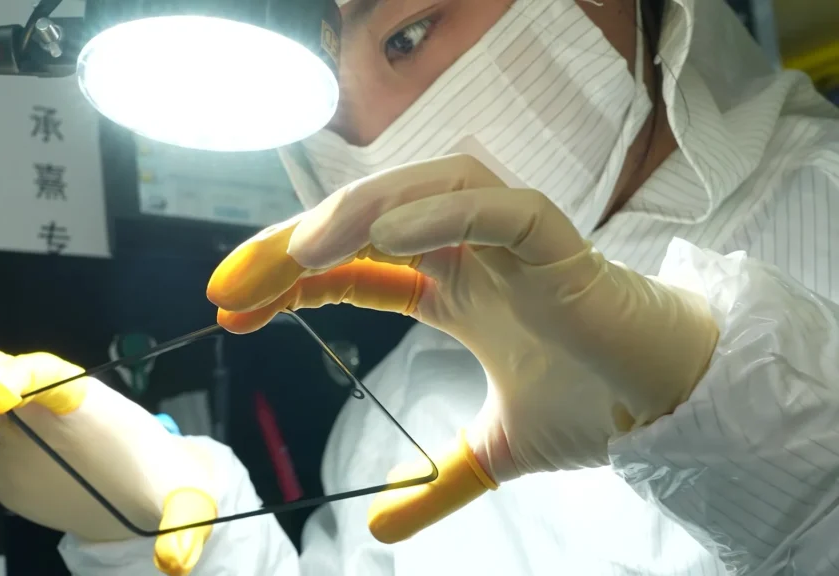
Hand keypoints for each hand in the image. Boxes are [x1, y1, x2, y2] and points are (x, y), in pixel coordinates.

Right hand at [0, 350, 216, 575]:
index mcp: (99, 414)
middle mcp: (56, 406)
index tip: (8, 391)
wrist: (142, 479)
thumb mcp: (180, 505)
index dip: (37, 383)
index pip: (65, 386)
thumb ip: (177, 526)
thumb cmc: (160, 484)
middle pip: (12, 377)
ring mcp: (24, 418)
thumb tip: (176, 562)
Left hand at [207, 154, 718, 543]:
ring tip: (300, 252)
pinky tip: (388, 235)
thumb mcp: (491, 454)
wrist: (668, 404)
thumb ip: (435, 485)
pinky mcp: (557, 240)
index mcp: (453, 286)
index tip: (234, 305)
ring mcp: (511, 238)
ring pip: (427, 186)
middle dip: (299, 241)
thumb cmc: (592, 405)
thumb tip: (379, 529)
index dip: (294, 277)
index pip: (356, 264)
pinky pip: (498, 205)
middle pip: (373, 218)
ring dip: (360, 210)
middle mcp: (473, 251)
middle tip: (235, 281)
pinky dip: (444, 210)